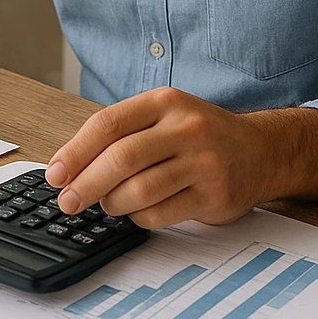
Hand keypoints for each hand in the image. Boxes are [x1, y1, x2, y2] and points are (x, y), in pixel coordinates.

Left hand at [43, 87, 317, 228]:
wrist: (263, 150)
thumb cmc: (199, 134)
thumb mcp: (165, 115)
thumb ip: (123, 133)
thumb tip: (69, 166)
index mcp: (165, 101)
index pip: (108, 124)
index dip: (75, 151)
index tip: (54, 173)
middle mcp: (185, 127)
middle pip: (121, 158)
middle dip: (86, 184)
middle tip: (67, 201)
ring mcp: (203, 161)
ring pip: (139, 190)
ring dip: (113, 203)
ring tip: (107, 204)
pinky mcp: (215, 195)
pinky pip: (161, 213)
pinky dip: (139, 218)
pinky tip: (138, 212)